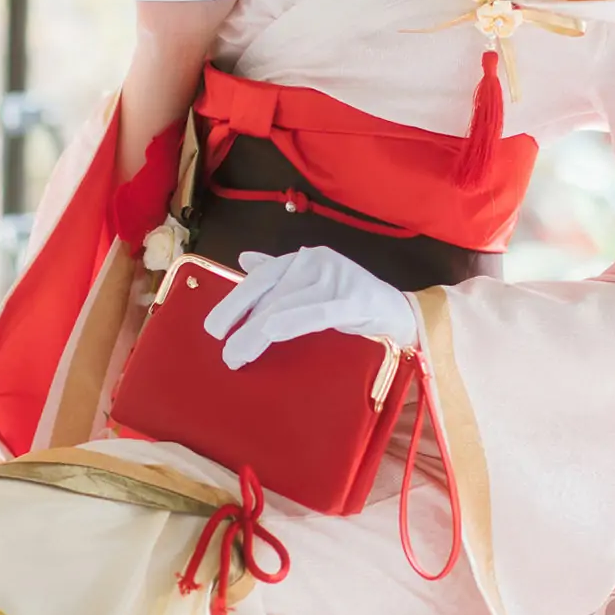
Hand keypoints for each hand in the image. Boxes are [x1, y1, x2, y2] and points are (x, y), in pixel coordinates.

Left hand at [201, 247, 420, 370]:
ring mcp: (337, 277)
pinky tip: (271, 333)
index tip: (213, 327)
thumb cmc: (352, 302)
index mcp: (304, 258)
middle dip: (243, 324)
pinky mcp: (354, 299)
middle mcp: (317, 261)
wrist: (401, 313)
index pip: (262, 278)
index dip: (235, 301)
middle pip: (271, 294)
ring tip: (238, 355)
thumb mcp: (313, 285)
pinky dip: (292, 322)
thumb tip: (244, 260)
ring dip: (258, 332)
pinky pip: (317, 312)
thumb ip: (280, 274)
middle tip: (224, 353)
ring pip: (287, 305)